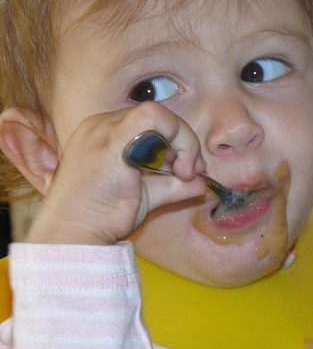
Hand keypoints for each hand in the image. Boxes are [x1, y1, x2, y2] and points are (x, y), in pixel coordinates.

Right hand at [26, 103, 207, 244]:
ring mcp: (103, 128)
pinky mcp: (111, 138)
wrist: (75, 233)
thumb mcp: (146, 195)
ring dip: (182, 142)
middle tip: (191, 172)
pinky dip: (176, 138)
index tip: (188, 170)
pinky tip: (178, 169)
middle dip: (184, 142)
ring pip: (159, 114)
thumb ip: (173, 186)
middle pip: (158, 117)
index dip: (177, 141)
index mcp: (105, 134)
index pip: (151, 124)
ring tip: (181, 173)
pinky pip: (153, 117)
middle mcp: (102, 125)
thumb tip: (202, 184)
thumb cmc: (103, 216)